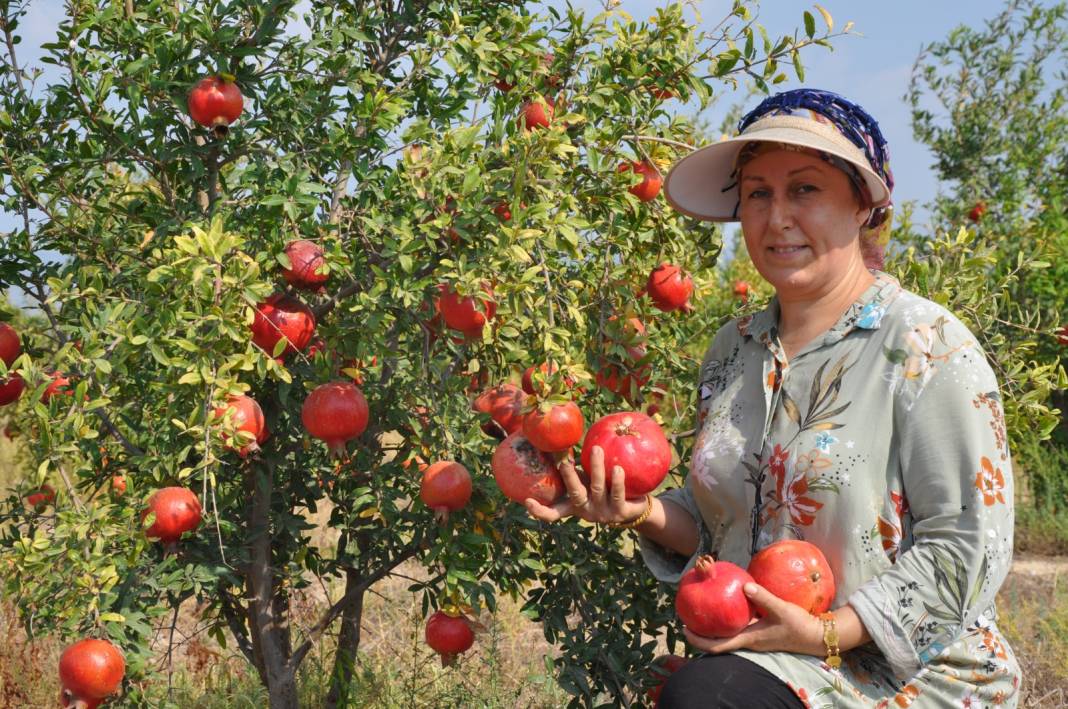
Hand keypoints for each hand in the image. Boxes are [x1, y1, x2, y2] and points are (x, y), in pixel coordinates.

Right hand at [523, 445, 646, 524]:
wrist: (634, 508)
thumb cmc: (605, 489)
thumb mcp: (588, 482)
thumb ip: (575, 471)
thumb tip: (556, 443)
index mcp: (575, 505)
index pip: (553, 513)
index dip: (540, 510)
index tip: (527, 501)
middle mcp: (587, 511)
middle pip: (575, 495)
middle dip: (569, 478)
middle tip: (564, 462)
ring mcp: (604, 513)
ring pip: (598, 489)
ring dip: (597, 468)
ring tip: (596, 449)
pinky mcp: (621, 513)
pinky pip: (617, 494)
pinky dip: (617, 480)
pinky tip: (618, 468)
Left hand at [682, 583, 825, 657]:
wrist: (816, 636)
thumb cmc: (799, 625)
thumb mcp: (782, 609)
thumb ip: (764, 597)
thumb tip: (745, 585)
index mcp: (749, 639)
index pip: (718, 646)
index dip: (699, 641)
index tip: (685, 630)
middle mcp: (748, 640)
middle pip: (718, 642)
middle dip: (701, 634)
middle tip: (687, 618)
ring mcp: (754, 637)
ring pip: (728, 635)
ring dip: (713, 627)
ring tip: (701, 610)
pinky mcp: (760, 631)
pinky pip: (738, 627)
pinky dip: (728, 619)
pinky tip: (726, 604)